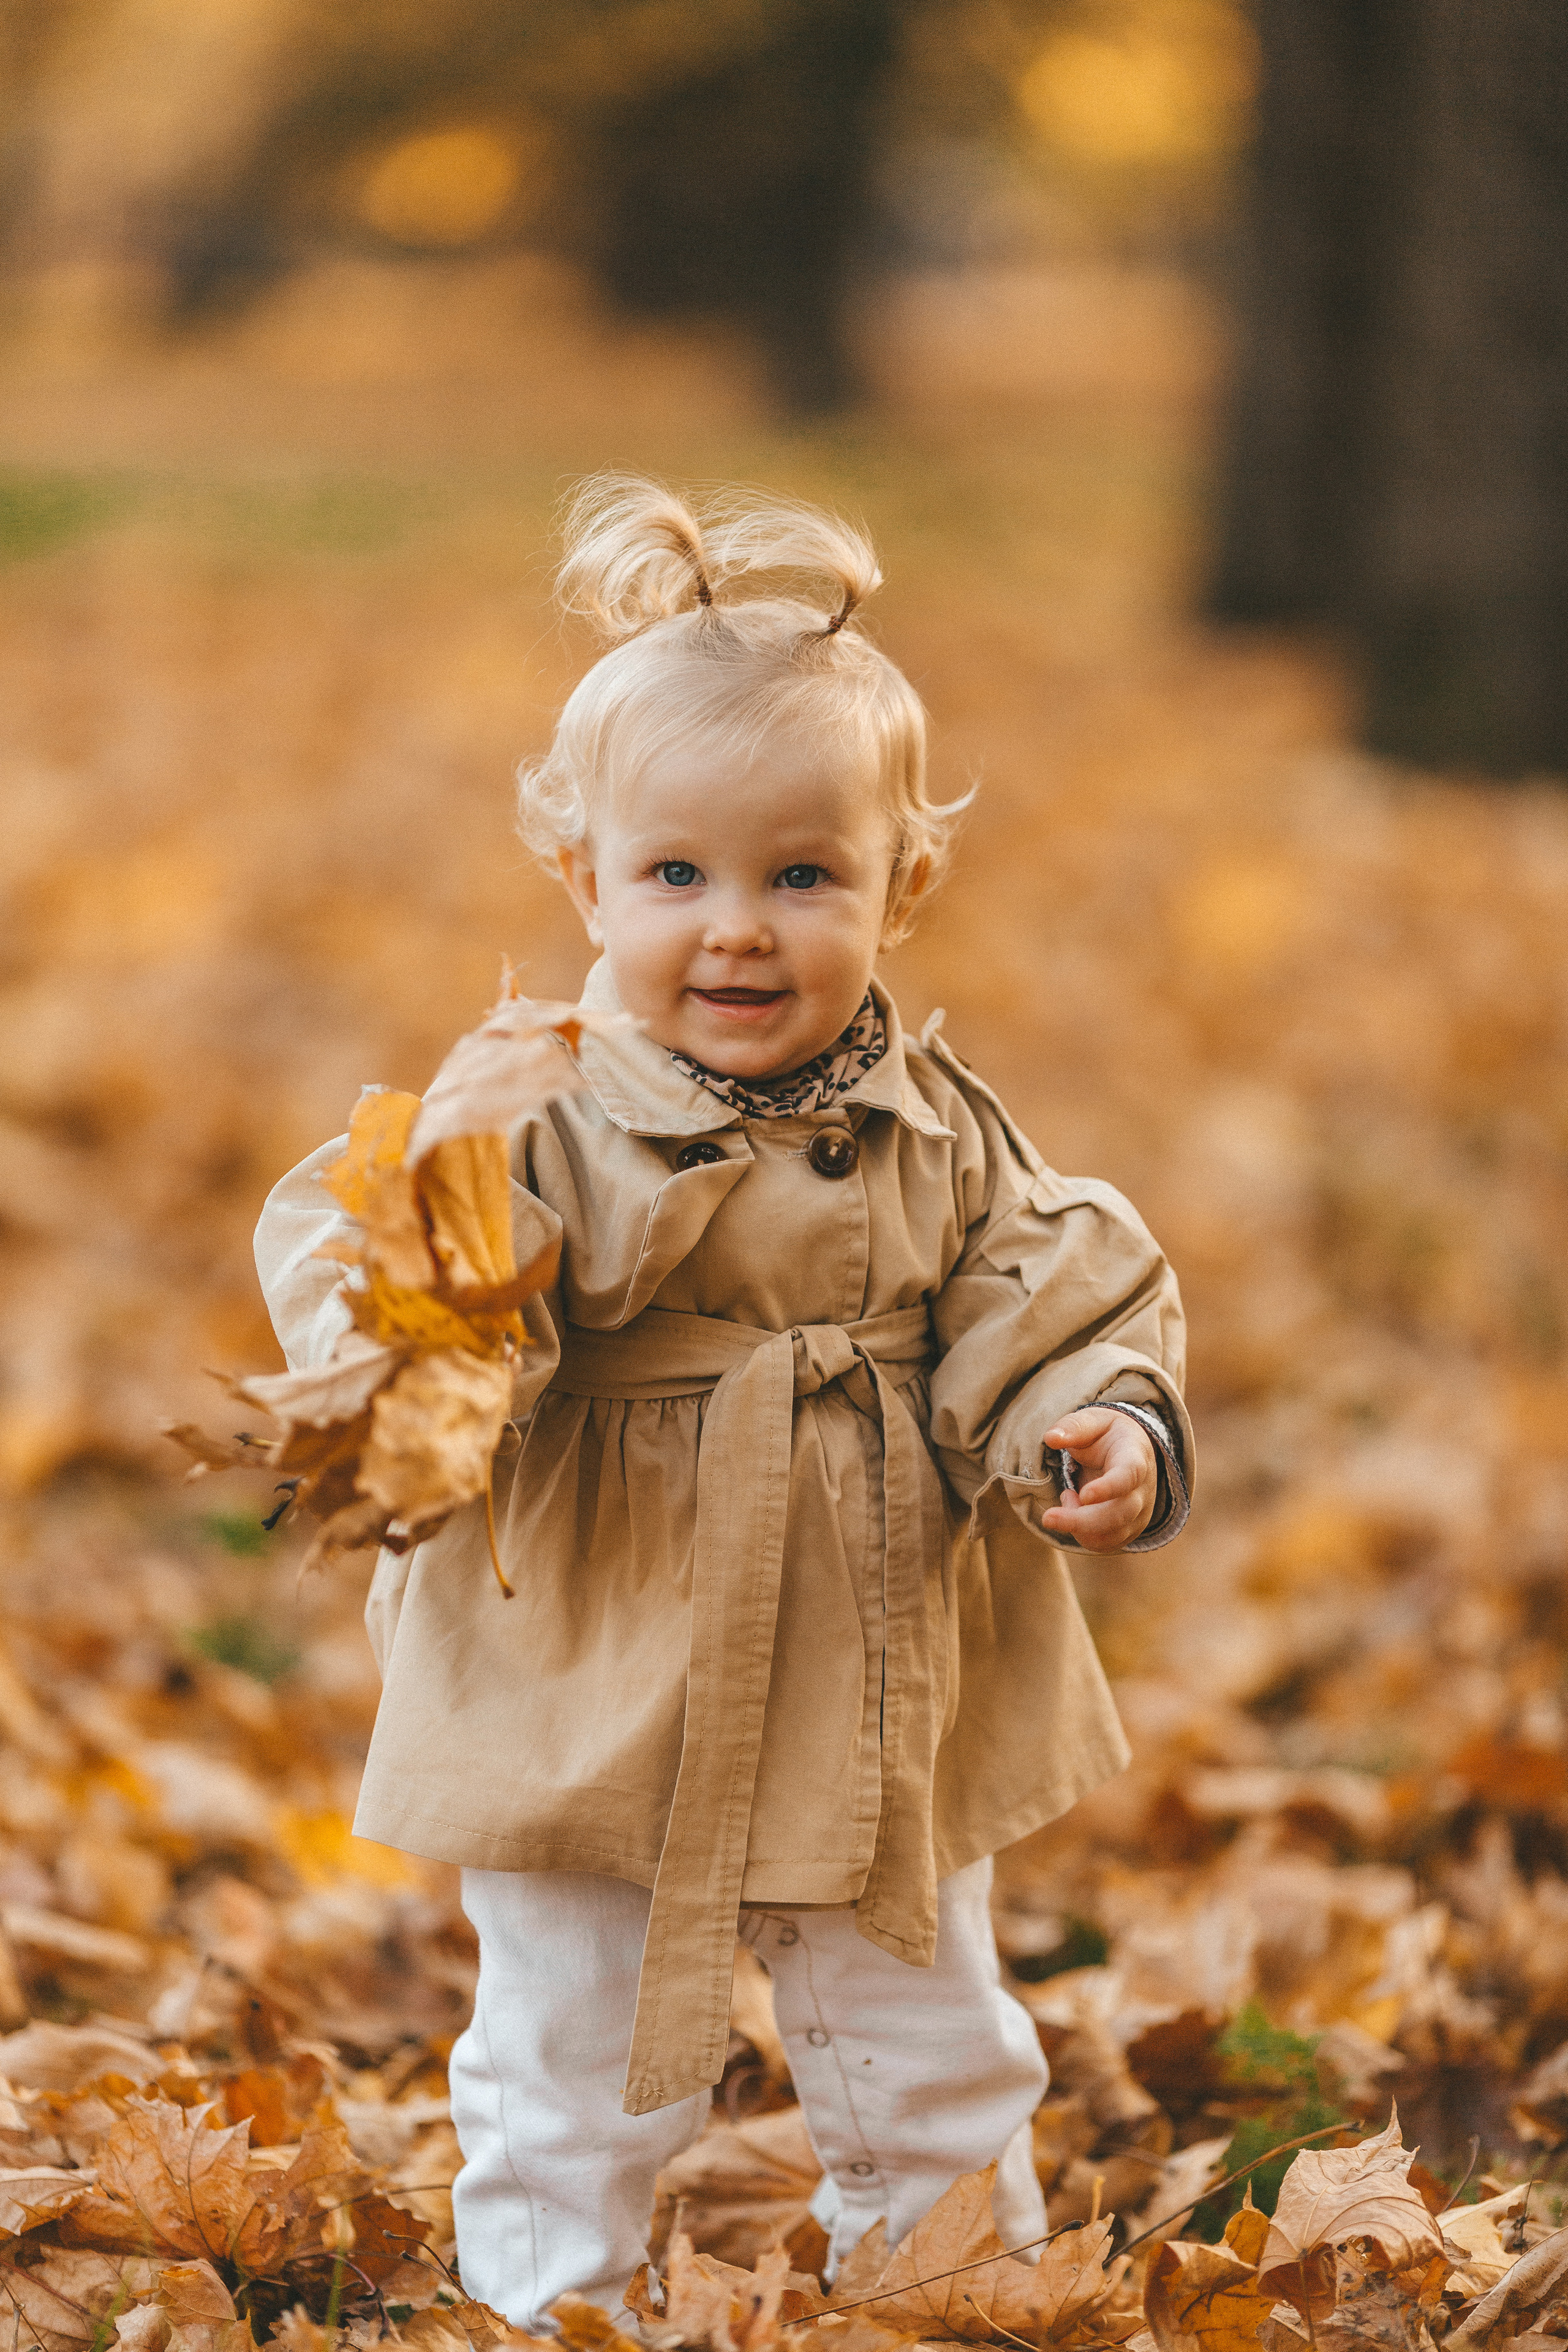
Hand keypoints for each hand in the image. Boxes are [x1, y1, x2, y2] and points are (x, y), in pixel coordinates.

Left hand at [1037, 1409, 1157, 1551]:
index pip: (1129, 1475)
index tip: (1083, 1494)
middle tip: (1048, 1517)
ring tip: (1066, 1496)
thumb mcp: (1093, 1421)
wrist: (1129, 1450)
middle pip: (1120, 1513)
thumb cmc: (1107, 1435)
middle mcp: (1143, 1489)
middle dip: (1082, 1521)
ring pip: (1113, 1534)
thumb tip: (1051, 1437)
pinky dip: (1083, 1536)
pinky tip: (1074, 1511)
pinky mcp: (1129, 1528)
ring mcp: (1139, 1512)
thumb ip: (1073, 1427)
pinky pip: (1107, 1543)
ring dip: (1079, 1527)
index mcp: (1135, 1457)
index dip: (1109, 1488)